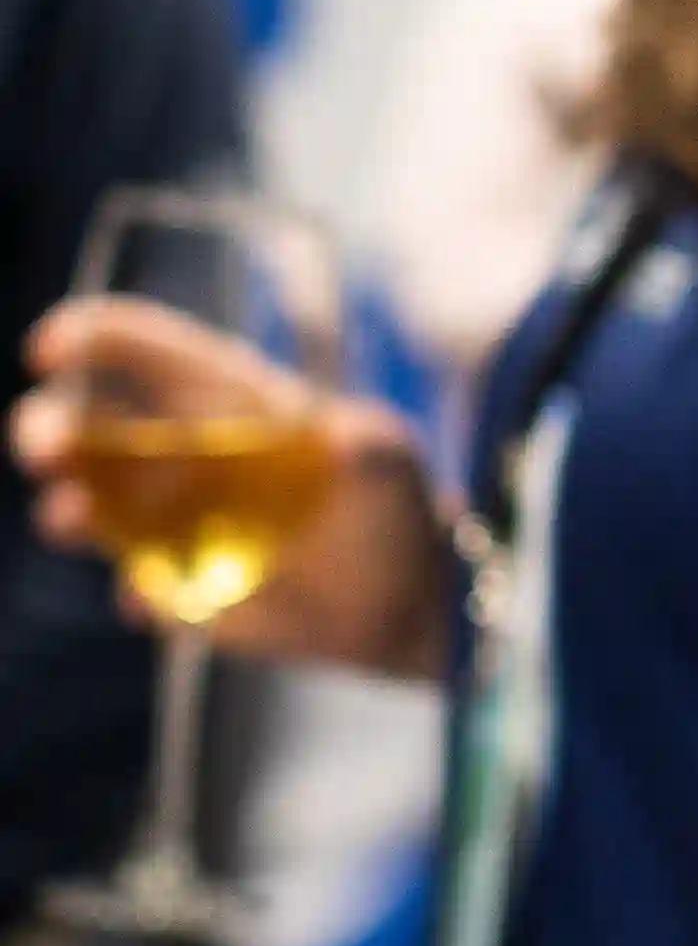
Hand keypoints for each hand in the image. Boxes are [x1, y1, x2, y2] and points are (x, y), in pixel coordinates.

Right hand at [13, 298, 450, 678]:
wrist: (405, 607)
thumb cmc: (394, 513)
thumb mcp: (390, 463)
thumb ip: (364, 442)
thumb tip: (338, 440)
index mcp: (229, 403)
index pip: (153, 352)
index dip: (95, 338)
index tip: (51, 349)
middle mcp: (182, 455)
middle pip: (89, 425)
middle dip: (48, 426)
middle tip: (43, 448)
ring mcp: (171, 521)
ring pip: (88, 504)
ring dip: (67, 508)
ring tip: (71, 517)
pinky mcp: (177, 586)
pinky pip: (138, 587)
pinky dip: (137, 590)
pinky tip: (154, 596)